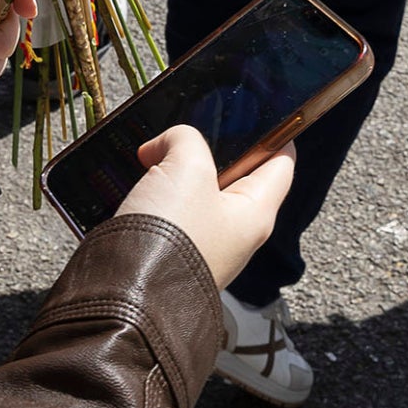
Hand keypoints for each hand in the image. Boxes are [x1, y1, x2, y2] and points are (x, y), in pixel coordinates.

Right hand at [115, 126, 293, 288]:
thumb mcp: (186, 167)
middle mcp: (235, 232)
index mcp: (256, 213)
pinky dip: (154, 191)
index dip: (275, 133)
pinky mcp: (170, 250)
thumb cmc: (171, 237)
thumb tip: (164, 146)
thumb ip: (185, 140)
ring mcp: (202, 244)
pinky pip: (168, 210)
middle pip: (235, 174)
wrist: (125, 296)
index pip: (282, 163)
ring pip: (196, 191)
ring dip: (174, 170)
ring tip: (152, 154)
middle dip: (210, 149)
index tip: (263, 111)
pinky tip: (135, 181)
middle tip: (188, 129)